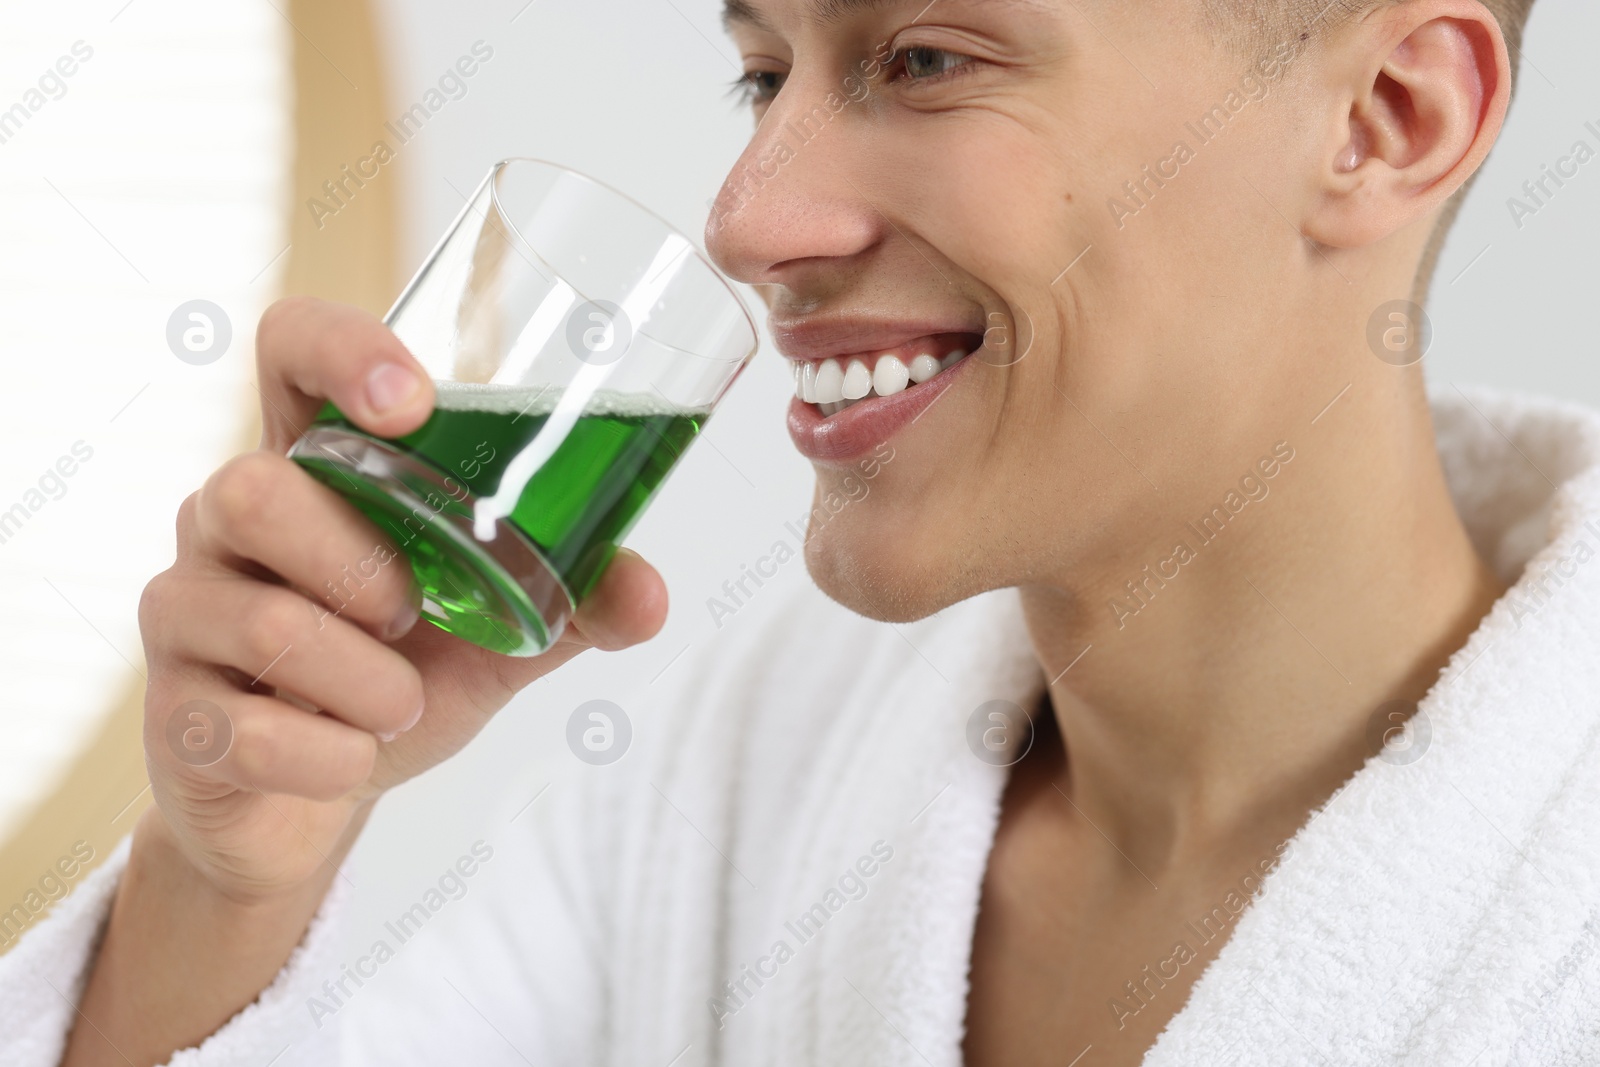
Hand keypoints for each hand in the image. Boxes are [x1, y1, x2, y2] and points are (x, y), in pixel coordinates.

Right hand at [138, 296, 668, 904]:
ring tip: (402, 705)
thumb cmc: (399, 674)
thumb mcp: (498, 633)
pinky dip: (330, 756)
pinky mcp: (172, 710)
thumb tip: (651, 593)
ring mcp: (187, 609)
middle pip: (253, 487)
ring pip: (259, 615)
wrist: (311, 796)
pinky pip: (244, 729)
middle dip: (359, 562)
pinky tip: (353, 757)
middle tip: (416, 611)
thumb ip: (573, 601)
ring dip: (364, 678)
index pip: (289, 349)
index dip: (338, 349)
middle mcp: (229, 518)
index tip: (412, 404)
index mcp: (316, 468)